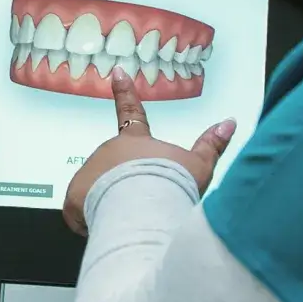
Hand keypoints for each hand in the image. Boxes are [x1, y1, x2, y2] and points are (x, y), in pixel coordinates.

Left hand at [62, 68, 235, 233]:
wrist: (146, 205)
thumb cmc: (172, 183)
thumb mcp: (199, 165)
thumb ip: (211, 145)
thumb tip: (229, 122)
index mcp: (136, 140)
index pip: (131, 112)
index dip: (125, 93)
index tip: (117, 73)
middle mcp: (108, 150)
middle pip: (114, 168)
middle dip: (123, 185)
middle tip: (142, 205)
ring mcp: (88, 170)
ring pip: (96, 191)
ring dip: (109, 204)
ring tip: (129, 219)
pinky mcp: (73, 195)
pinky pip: (79, 213)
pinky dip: (91, 222)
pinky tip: (109, 229)